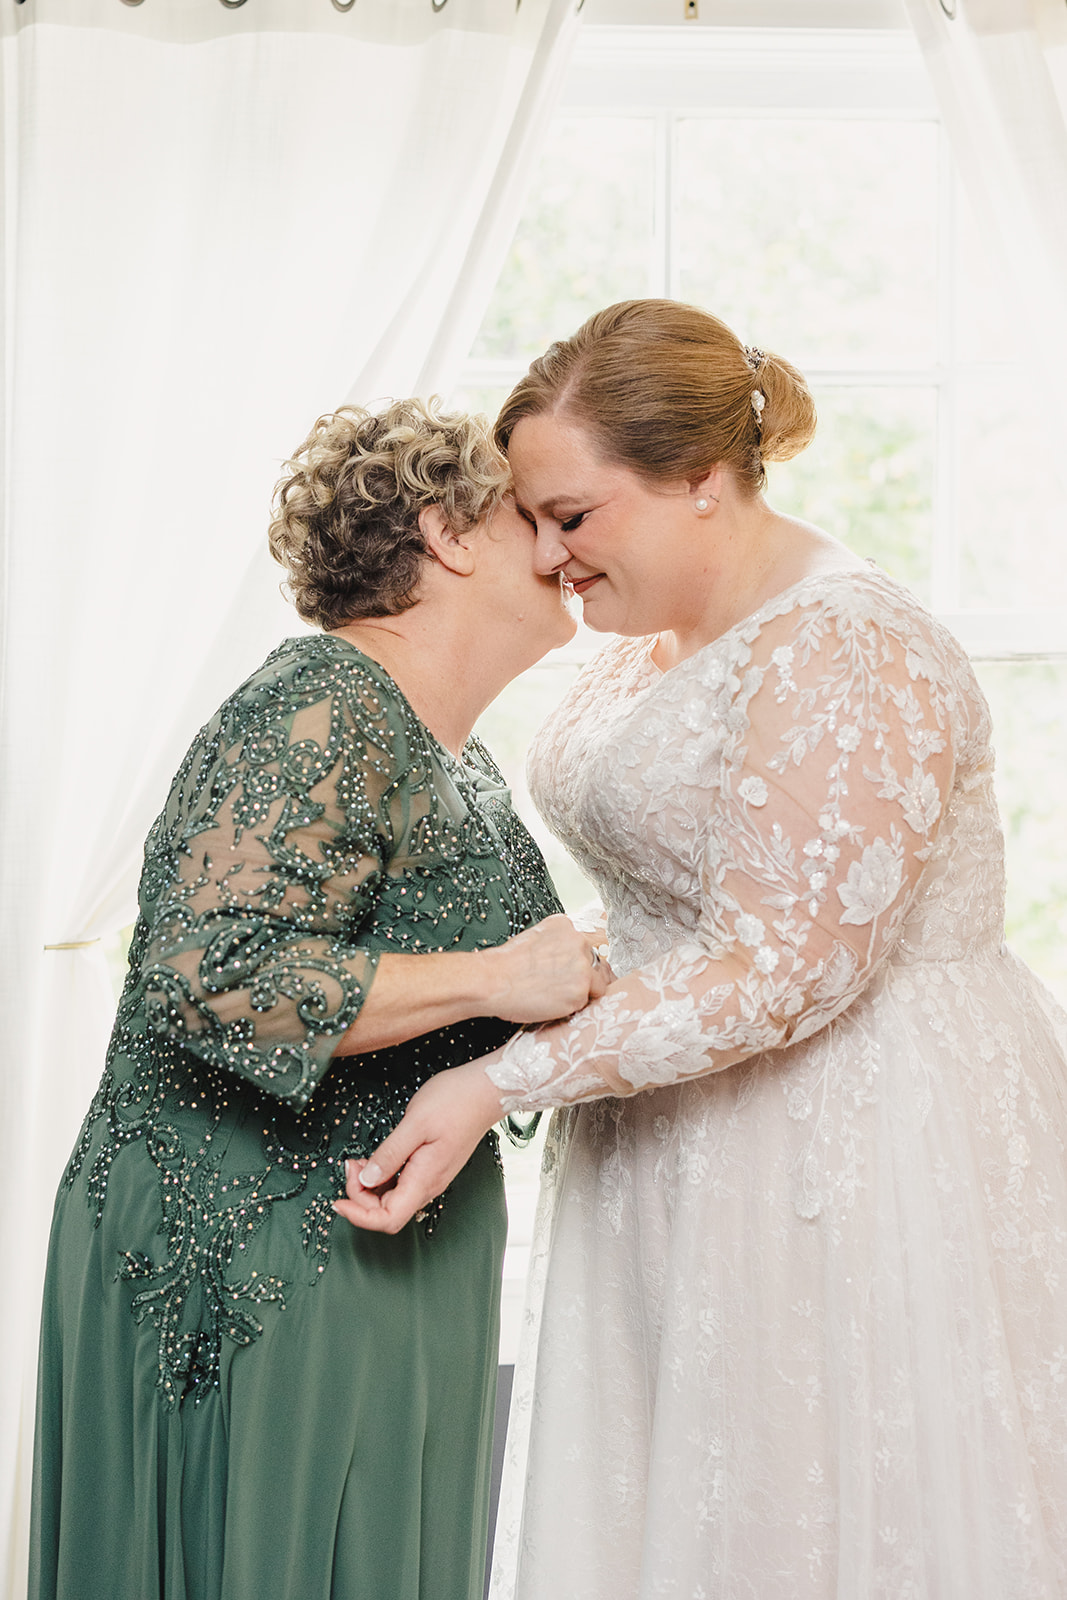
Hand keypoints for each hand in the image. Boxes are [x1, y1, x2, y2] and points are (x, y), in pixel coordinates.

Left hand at [332, 1058, 504, 1233]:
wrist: (486, 1091)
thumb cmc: (455, 1101)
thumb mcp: (415, 1123)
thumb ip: (390, 1154)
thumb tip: (366, 1179)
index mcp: (424, 1179)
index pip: (388, 1219)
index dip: (359, 1216)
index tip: (338, 1200)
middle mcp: (428, 1185)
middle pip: (387, 1212)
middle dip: (360, 1196)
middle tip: (350, 1165)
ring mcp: (431, 1177)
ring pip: (393, 1199)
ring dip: (370, 1187)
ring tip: (359, 1160)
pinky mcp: (431, 1167)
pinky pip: (401, 1184)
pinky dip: (382, 1177)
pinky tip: (376, 1158)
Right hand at [481, 914, 611, 1024]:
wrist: (494, 981)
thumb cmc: (506, 966)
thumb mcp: (534, 940)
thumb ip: (556, 945)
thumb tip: (566, 961)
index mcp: (565, 926)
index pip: (587, 944)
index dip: (581, 962)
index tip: (573, 972)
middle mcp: (578, 941)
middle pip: (596, 963)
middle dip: (584, 977)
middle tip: (562, 987)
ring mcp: (582, 966)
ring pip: (597, 984)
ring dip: (582, 992)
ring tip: (556, 996)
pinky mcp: (581, 989)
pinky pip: (588, 1001)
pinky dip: (574, 1006)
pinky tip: (554, 1003)